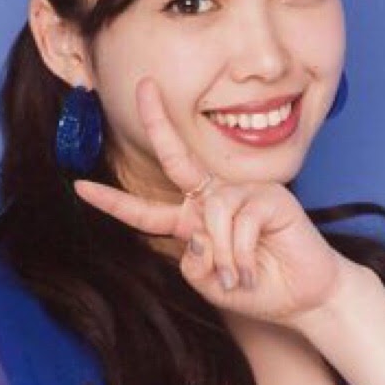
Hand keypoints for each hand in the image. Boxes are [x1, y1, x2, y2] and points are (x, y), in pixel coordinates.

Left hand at [73, 77, 349, 327]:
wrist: (304, 298)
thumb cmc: (258, 288)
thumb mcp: (210, 282)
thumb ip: (192, 260)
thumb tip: (196, 232)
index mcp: (195, 219)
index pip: (148, 211)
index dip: (115, 202)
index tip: (80, 187)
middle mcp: (214, 199)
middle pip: (176, 159)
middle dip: (158, 122)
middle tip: (142, 87)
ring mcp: (242, 192)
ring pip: (211, 216)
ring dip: (224, 258)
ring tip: (240, 277)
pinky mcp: (270, 196)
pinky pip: (238, 221)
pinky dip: (242, 254)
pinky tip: (255, 266)